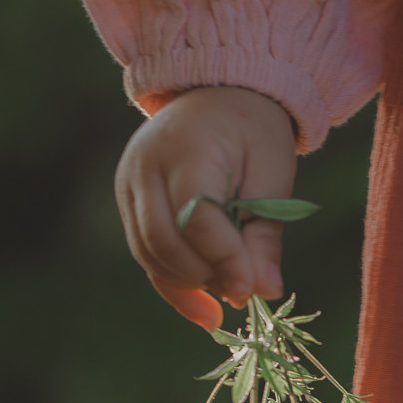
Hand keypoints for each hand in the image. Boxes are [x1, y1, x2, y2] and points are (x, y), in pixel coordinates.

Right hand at [114, 86, 296, 329]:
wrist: (216, 94)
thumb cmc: (252, 132)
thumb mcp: (274, 174)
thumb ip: (266, 232)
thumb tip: (264, 291)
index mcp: (188, 146)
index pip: (196, 215)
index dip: (223, 258)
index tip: (249, 291)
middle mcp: (146, 164)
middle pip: (162, 238)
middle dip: (202, 275)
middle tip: (239, 294)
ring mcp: (129, 183)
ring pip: (148, 252)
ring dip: (187, 285)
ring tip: (225, 298)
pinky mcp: (128, 202)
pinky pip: (145, 253)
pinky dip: (173, 283)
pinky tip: (204, 309)